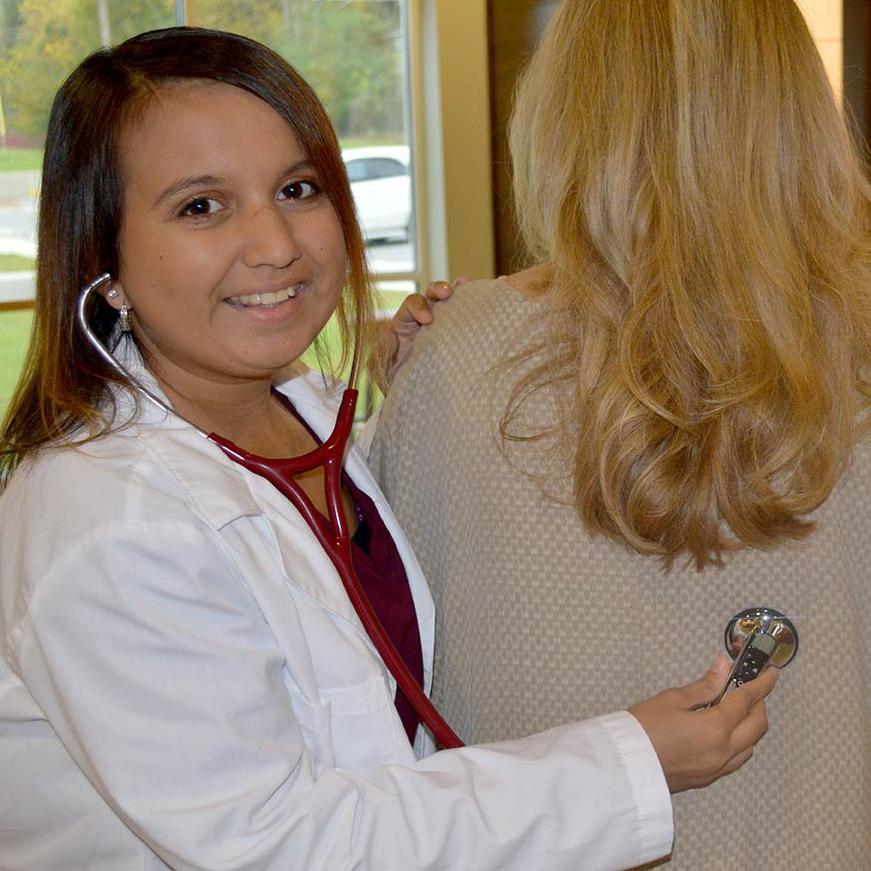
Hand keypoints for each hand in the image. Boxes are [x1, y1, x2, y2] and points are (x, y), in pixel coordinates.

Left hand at [374, 278, 467, 389]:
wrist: (416, 398)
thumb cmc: (396, 382)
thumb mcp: (382, 369)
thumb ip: (382, 351)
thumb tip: (388, 333)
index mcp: (403, 324)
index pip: (411, 305)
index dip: (418, 307)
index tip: (427, 319)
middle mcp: (422, 319)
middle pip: (430, 296)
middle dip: (437, 289)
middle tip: (446, 294)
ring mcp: (440, 325)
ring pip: (448, 300)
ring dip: (456, 290)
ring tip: (465, 284)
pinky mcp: (456, 333)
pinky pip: (463, 313)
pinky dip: (470, 300)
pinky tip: (479, 294)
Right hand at [628, 656, 777, 792]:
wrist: (626, 766)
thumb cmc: (644, 728)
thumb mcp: (672, 700)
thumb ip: (704, 686)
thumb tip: (724, 668)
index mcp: (716, 728)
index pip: (747, 700)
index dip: (762, 683)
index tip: (771, 672)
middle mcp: (724, 751)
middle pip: (757, 725)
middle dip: (759, 704)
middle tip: (749, 687)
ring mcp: (718, 768)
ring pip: (750, 745)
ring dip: (750, 725)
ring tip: (735, 708)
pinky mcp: (709, 778)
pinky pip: (737, 759)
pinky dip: (740, 742)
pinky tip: (723, 731)